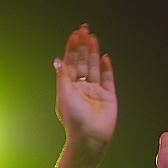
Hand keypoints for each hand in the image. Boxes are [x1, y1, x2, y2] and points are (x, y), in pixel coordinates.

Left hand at [54, 24, 116, 157]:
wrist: (90, 136)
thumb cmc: (74, 119)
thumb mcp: (64, 94)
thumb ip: (63, 75)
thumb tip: (58, 60)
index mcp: (69, 88)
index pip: (71, 63)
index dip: (72, 49)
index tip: (74, 35)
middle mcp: (82, 88)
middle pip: (82, 62)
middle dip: (83, 47)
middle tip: (84, 30)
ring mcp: (96, 91)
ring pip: (94, 68)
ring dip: (94, 53)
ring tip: (93, 38)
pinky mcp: (108, 96)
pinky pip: (108, 79)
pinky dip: (107, 68)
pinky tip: (105, 57)